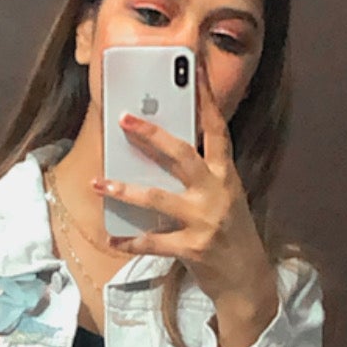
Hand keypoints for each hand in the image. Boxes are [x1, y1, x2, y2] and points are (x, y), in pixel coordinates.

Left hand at [93, 54, 277, 327]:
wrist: (247, 281)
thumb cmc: (230, 236)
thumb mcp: (224, 199)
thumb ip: (200, 176)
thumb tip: (161, 154)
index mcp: (226, 175)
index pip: (217, 128)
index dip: (205, 96)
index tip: (193, 65)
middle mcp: (217, 193)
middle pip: (182, 155)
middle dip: (152, 135)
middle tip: (125, 118)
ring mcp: (204, 221)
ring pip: (158, 199)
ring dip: (125, 190)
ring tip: (99, 183)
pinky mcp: (192, 249)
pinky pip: (153, 242)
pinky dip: (130, 241)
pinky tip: (112, 239)